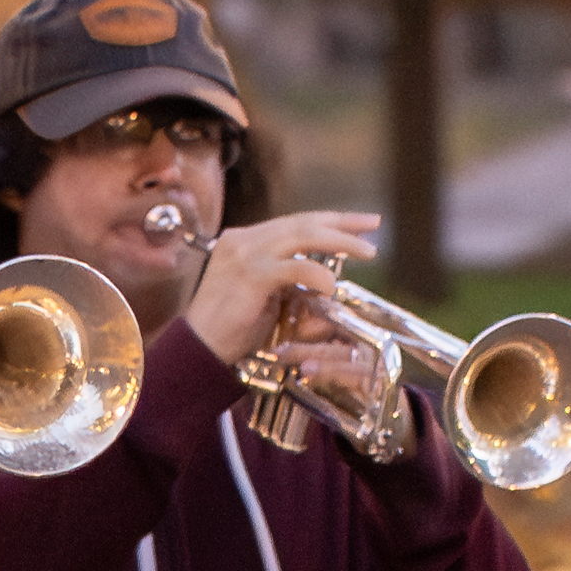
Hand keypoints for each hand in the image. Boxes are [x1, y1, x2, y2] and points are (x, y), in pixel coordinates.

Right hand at [178, 209, 379, 374]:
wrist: (198, 349)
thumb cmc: (230, 330)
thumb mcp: (265, 297)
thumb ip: (289, 282)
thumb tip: (327, 279)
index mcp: (244, 241)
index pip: (293, 223)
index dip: (328, 221)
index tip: (359, 223)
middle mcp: (243, 240)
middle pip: (302, 222)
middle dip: (342, 223)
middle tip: (372, 226)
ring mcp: (245, 254)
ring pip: (302, 236)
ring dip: (339, 242)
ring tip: (366, 251)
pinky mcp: (250, 274)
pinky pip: (294, 267)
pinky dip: (317, 274)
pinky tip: (332, 285)